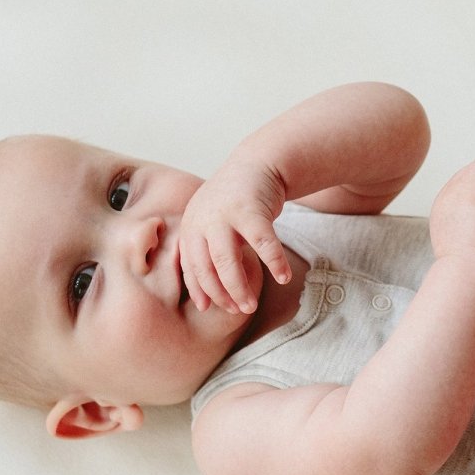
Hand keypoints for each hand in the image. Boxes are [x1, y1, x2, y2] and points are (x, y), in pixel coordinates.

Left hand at [178, 156, 291, 313]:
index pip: (190, 266)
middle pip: (207, 268)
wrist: (258, 163)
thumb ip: (205, 251)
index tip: (210, 309)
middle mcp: (202, 220)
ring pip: (227, 261)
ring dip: (239, 287)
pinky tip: (283, 277)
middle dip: (221, 294)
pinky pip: (263, 243)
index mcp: (191, 226)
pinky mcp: (251, 210)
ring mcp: (225, 214)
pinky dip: (274, 263)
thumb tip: (204, 298)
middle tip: (237, 311)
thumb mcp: (211, 222)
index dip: (200, 290)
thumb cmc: (236, 202)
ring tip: (251, 305)